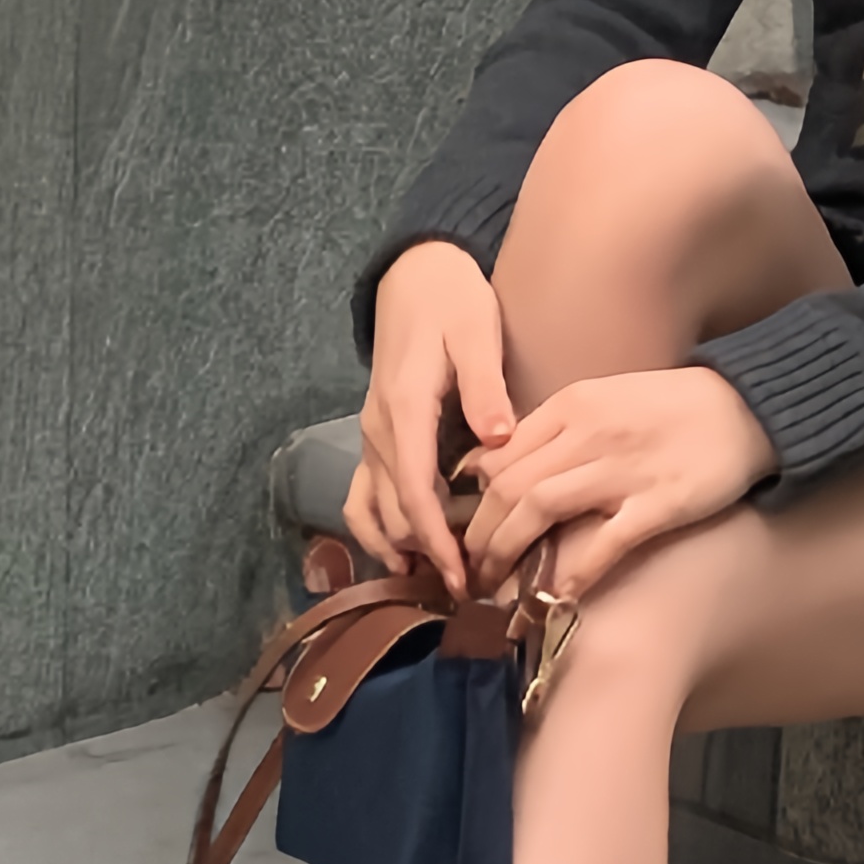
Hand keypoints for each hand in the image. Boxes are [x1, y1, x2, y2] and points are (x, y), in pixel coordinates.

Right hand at [348, 243, 513, 589]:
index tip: (461, 576)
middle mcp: (379, 429)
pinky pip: (365, 494)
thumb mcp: (477, 333)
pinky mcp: (376, 435)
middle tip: (469, 589)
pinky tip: (408, 552)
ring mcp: (372, 435)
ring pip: (372, 509)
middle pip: (394, 511)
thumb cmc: (453, 301)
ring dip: (400, 548)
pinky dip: (380, 528)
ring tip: (440, 580)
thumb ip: (485, 388)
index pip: (415, 492)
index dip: (435, 541)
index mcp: (405, 409)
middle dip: (426, 554)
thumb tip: (499, 441)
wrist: (416, 275)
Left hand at [456, 366, 776, 605]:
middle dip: (478, 536)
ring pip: (541, 510)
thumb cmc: (671, 407)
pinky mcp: (660, 503)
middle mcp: (590, 433)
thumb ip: (554, 431)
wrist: (747, 404)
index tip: (461, 533)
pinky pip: (605, 543)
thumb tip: (495, 470)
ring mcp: (625, 469)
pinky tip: (557, 597)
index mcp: (572, 405)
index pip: (499, 455)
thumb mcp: (604, 400)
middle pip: (509, 486)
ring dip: (507, 554)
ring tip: (494, 587)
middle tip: (469, 572)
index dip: (470, 502)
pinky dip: (574, 572)